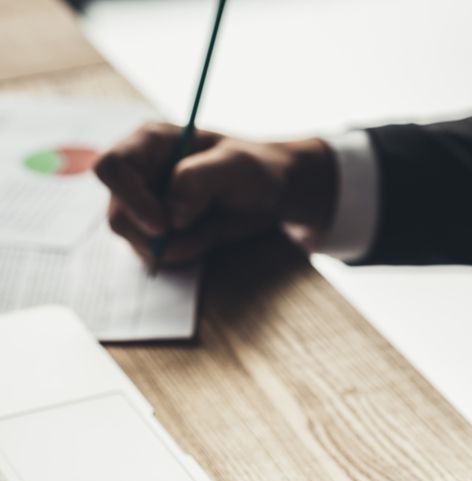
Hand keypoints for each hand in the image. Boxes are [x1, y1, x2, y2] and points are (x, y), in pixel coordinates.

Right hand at [94, 123, 335, 264]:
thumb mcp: (235, 166)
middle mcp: (139, 174)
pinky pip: (154, 255)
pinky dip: (181, 255)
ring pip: (134, 241)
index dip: (129, 199)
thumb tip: (171, 212)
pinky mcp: (156, 231)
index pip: (111, 168)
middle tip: (193, 237)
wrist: (269, 193)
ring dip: (172, 247)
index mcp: (149, 143)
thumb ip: (199, 179)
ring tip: (208, 230)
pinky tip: (205, 238)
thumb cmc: (254, 168)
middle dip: (154, 236)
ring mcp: (144, 205)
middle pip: (118, 215)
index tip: (163, 225)